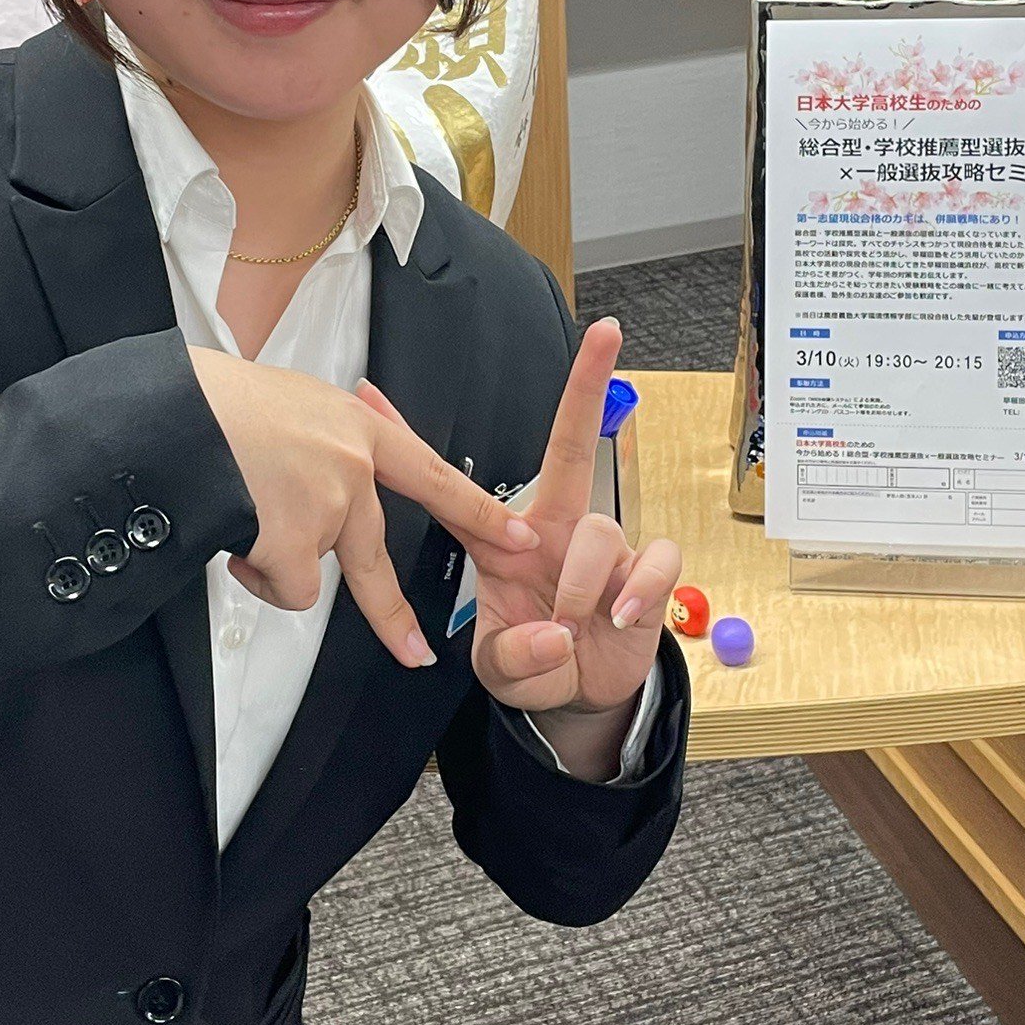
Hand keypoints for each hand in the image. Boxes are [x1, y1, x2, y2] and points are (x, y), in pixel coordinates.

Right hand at [187, 345, 541, 669]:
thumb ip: (319, 438)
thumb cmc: (213, 401)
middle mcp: (352, 467)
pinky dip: (253, 574)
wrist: (173, 412)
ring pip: (309, 573)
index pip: (433, 475)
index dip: (479, 511)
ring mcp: (328, 506)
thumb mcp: (286, 398)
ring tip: (233, 515)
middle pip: (377, 556)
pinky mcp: (297, 541)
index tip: (519, 538)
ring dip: (269, 559)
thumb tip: (318, 463)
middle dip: (394, 617)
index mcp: (355, 426)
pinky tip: (231, 536)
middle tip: (416, 652)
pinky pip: (283, 587)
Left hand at [355, 316, 681, 718]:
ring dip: (578, 585)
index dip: (411, 441)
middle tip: (605, 333)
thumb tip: (553, 635)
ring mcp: (605, 545)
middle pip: (571, 445)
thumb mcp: (503, 667)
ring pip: (596, 530)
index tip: (372, 396)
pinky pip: (652, 559)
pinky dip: (637, 590)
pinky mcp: (647, 568)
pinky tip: (620, 614)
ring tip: (567, 625)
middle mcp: (556, 528)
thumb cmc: (536, 661)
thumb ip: (514, 655)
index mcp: (506, 541)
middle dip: (587, 385)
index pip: (452, 485)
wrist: (587, 691)